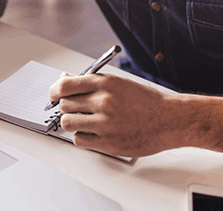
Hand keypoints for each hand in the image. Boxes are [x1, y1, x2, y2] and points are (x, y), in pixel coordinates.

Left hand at [49, 73, 177, 157]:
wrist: (169, 119)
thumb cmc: (146, 101)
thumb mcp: (118, 83)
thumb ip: (91, 82)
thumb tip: (65, 80)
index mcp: (105, 84)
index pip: (64, 86)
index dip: (54, 91)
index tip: (54, 94)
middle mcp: (103, 102)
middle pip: (64, 105)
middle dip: (67, 107)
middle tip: (76, 109)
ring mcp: (104, 123)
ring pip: (68, 123)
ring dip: (72, 122)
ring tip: (83, 121)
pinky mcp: (108, 142)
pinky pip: (79, 140)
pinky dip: (81, 137)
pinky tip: (92, 133)